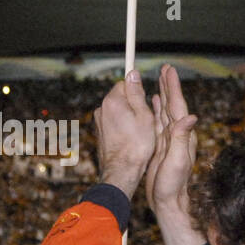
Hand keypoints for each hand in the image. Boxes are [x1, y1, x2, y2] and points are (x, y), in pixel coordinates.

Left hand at [94, 70, 156, 198]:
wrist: (122, 171)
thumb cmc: (137, 145)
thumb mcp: (144, 115)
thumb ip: (137, 93)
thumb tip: (132, 72)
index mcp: (112, 101)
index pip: (125, 83)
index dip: (138, 92)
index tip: (145, 103)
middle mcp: (101, 109)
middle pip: (121, 97)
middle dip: (133, 105)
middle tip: (144, 121)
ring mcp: (99, 122)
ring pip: (118, 111)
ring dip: (128, 117)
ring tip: (138, 132)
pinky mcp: (99, 133)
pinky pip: (113, 123)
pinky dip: (122, 127)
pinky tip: (129, 139)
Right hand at [144, 64, 198, 212]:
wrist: (167, 202)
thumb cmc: (172, 185)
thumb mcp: (178, 161)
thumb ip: (182, 139)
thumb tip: (191, 117)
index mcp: (182, 135)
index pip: (177, 106)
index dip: (173, 87)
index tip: (169, 71)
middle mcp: (177, 134)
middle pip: (171, 104)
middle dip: (168, 86)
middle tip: (165, 68)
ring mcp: (169, 140)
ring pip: (164, 111)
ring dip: (161, 95)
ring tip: (158, 81)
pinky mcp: (161, 146)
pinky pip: (157, 123)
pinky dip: (155, 110)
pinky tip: (152, 104)